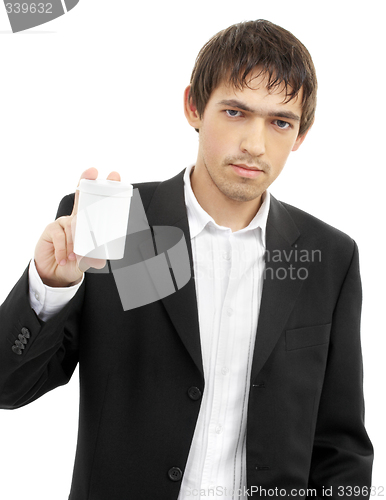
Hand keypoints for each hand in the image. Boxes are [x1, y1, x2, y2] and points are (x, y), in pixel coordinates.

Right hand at [34, 168, 120, 286]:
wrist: (54, 273)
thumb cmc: (74, 262)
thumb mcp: (87, 259)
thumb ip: (93, 259)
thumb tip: (100, 261)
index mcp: (87, 224)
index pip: (94, 203)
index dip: (102, 190)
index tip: (113, 175)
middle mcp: (75, 219)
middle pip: (80, 198)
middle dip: (87, 182)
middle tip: (93, 172)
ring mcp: (62, 222)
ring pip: (73, 225)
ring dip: (75, 243)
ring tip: (75, 256)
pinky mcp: (51, 229)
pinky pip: (60, 236)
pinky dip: (63, 250)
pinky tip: (64, 258)